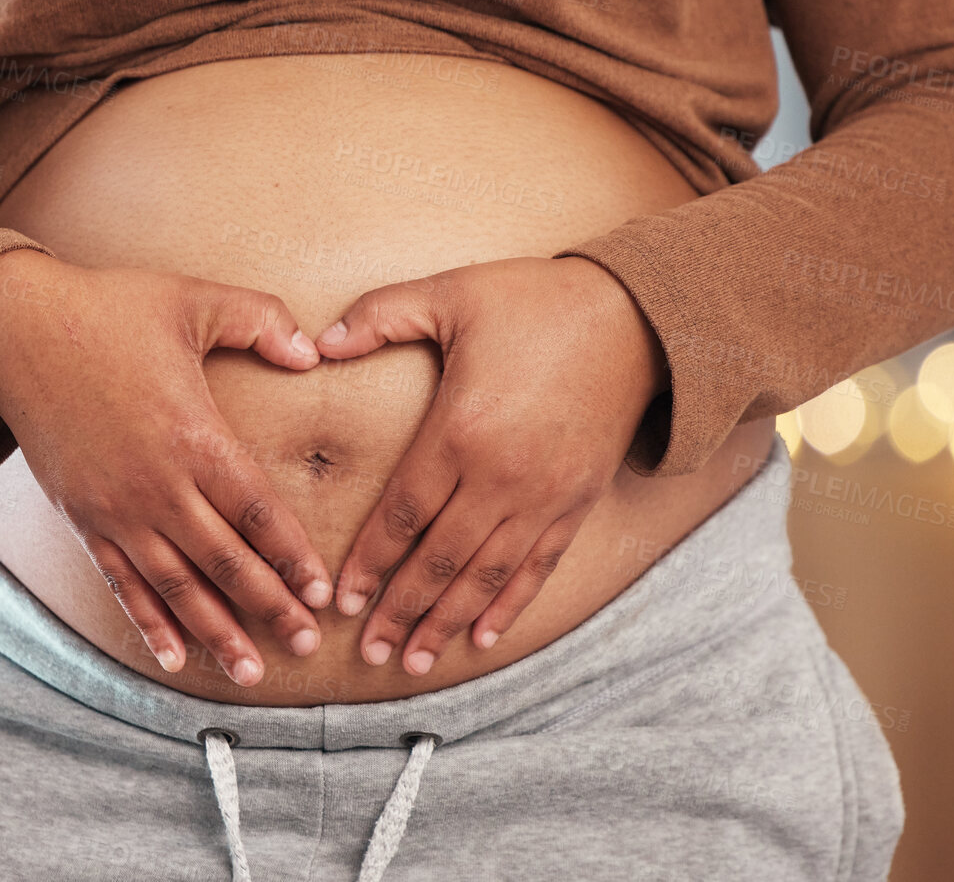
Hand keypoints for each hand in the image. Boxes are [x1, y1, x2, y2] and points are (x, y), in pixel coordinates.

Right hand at [0, 249, 333, 687]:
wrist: (16, 331)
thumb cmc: (110, 310)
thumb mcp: (193, 299)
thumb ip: (261, 320)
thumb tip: (312, 353)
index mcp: (194, 435)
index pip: (256, 510)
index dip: (292, 555)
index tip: (322, 592)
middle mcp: (157, 485)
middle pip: (225, 561)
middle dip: (269, 607)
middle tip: (306, 647)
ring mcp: (116, 508)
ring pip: (176, 586)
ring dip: (217, 632)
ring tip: (252, 672)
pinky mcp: (83, 518)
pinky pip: (121, 583)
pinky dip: (148, 623)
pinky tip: (175, 657)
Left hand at [313, 256, 667, 675]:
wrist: (637, 317)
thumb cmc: (537, 300)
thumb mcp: (452, 293)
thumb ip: (380, 316)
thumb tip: (316, 341)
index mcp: (459, 430)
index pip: (401, 515)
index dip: (368, 563)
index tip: (341, 599)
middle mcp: (500, 476)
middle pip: (438, 560)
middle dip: (399, 610)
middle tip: (369, 651)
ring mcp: (543, 495)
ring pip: (485, 576)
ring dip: (446, 621)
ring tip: (414, 660)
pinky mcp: (578, 501)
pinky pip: (537, 567)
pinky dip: (508, 606)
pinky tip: (481, 635)